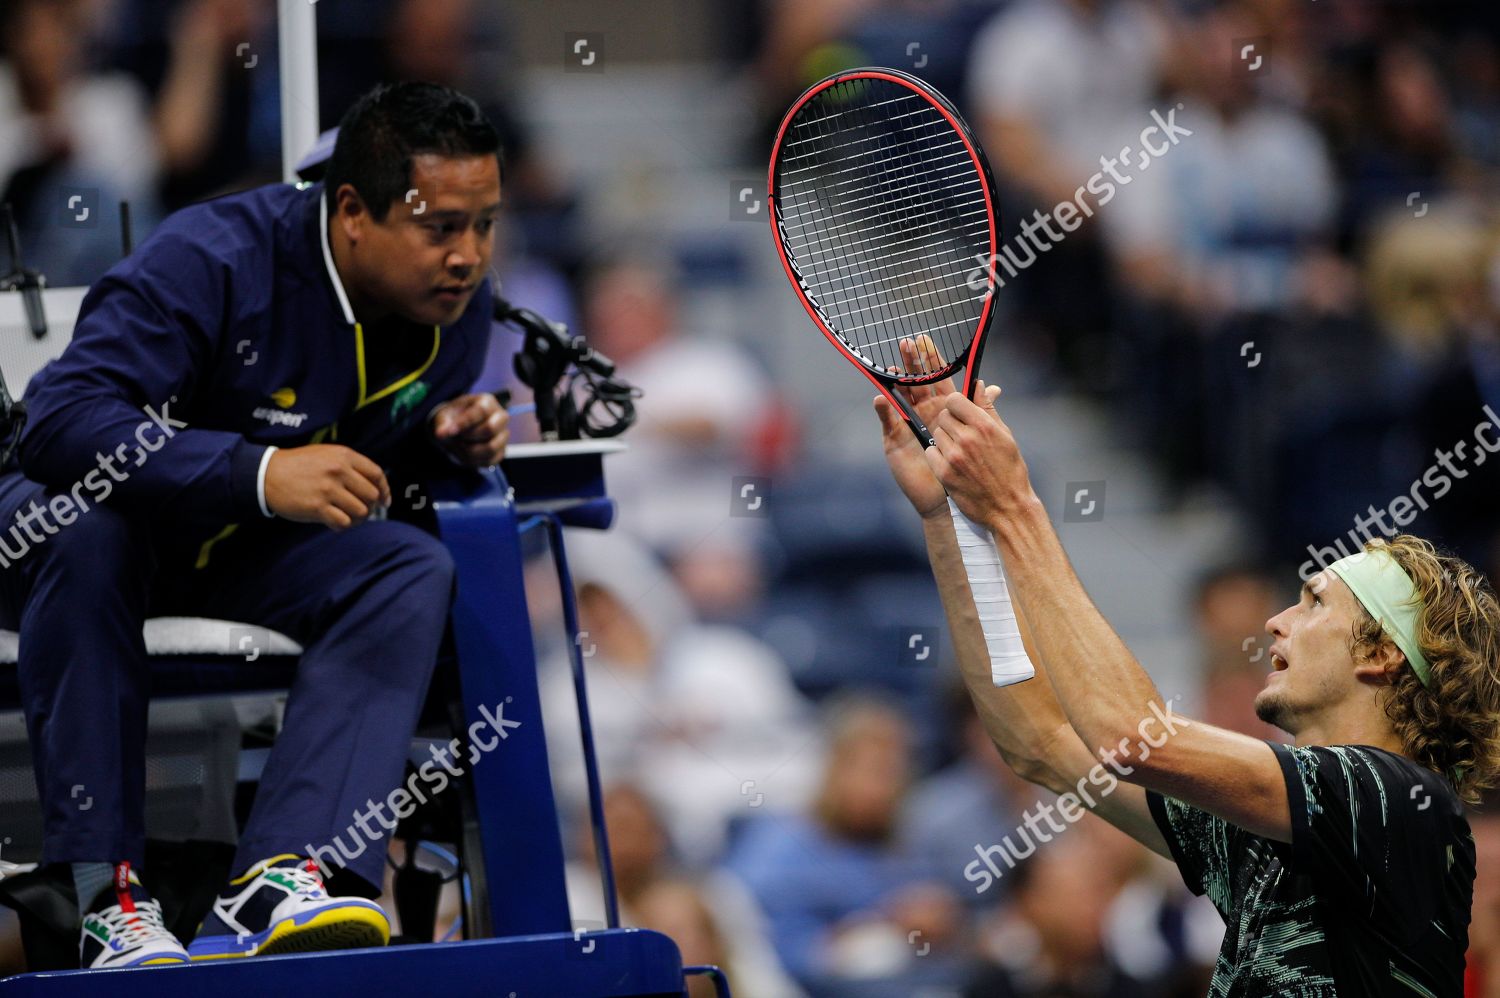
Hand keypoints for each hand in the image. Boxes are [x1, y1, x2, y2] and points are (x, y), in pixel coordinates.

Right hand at [264, 444, 389, 529]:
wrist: (267, 474)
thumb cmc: (299, 465)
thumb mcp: (326, 455)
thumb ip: (350, 466)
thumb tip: (376, 487)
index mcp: (344, 456)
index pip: (377, 474)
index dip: (384, 490)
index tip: (384, 501)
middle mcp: (338, 471)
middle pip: (372, 495)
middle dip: (370, 506)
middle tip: (361, 511)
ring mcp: (328, 489)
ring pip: (361, 511)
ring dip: (357, 519)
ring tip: (347, 517)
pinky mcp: (317, 507)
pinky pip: (343, 523)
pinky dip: (342, 526)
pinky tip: (334, 522)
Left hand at [431, 393, 509, 466]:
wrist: (458, 430)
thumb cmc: (453, 419)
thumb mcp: (445, 417)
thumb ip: (443, 424)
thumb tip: (441, 434)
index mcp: (487, 402)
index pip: (481, 411)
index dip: (465, 422)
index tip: (449, 431)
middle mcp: (500, 417)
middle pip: (490, 429)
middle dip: (469, 436)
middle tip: (457, 437)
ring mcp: (503, 435)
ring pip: (491, 447)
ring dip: (470, 451)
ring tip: (459, 446)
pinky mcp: (501, 452)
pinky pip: (489, 460)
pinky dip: (474, 461)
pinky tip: (464, 454)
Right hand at [875, 336, 1000, 519]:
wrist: (947, 496)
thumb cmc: (962, 467)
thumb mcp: (976, 435)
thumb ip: (981, 410)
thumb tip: (992, 388)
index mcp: (943, 409)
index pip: (936, 378)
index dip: (930, 360)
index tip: (925, 340)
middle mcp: (924, 413)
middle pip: (916, 382)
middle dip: (911, 363)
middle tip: (906, 343)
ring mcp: (908, 424)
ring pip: (900, 396)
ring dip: (896, 381)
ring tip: (892, 365)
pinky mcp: (896, 440)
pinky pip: (889, 423)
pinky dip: (884, 410)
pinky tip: (881, 399)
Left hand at [924, 381, 1027, 529]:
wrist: (1008, 506)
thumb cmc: (1009, 470)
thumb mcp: (1004, 435)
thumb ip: (988, 409)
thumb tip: (979, 385)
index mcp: (984, 425)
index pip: (954, 399)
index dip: (956, 404)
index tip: (961, 412)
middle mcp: (967, 438)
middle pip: (943, 416)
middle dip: (950, 422)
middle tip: (961, 435)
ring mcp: (954, 456)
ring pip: (936, 434)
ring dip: (944, 439)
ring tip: (959, 451)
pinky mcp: (944, 473)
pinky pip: (930, 452)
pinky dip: (938, 456)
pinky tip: (951, 463)